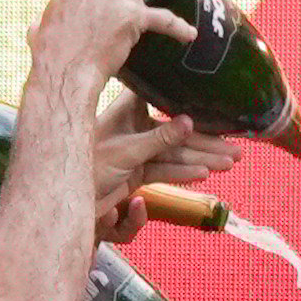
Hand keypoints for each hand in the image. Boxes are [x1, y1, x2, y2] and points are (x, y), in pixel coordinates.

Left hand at [95, 90, 237, 244]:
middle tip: (237, 150)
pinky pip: (164, 173)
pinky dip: (182, 174)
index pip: (166, 103)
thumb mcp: (127, 151)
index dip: (193, 107)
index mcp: (129, 112)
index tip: (220, 110)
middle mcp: (136, 130)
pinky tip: (202, 174)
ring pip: (175, 157)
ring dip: (203, 160)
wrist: (63, 197)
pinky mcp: (135, 174)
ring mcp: (137, 153)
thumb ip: (161, 139)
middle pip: (178, 136)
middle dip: (209, 145)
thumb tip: (190, 122)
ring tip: (228, 164)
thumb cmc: (85, 165)